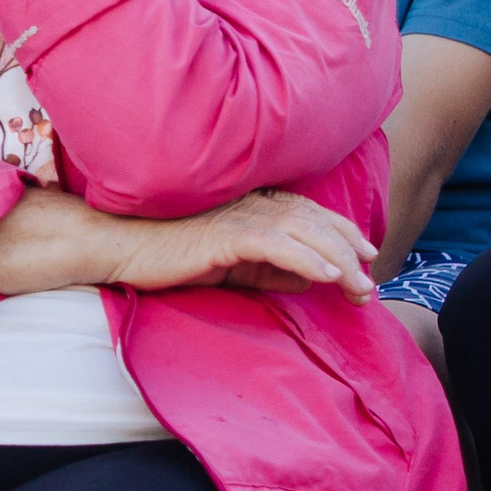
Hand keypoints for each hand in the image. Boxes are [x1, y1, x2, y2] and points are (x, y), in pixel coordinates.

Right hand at [106, 190, 378, 300]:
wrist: (120, 248)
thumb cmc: (168, 255)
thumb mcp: (230, 265)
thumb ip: (269, 269)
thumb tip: (310, 276)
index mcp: (250, 204)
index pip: (307, 213)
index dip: (341, 231)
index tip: (365, 256)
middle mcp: (249, 203)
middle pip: (313, 221)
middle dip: (347, 250)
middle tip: (370, 282)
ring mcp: (237, 216)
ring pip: (302, 233)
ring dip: (337, 260)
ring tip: (359, 286)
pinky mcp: (225, 234)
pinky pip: (276, 246)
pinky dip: (306, 258)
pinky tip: (328, 276)